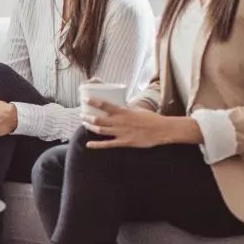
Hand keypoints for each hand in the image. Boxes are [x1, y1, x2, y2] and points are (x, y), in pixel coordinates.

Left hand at [82, 100, 200, 148]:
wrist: (161, 130)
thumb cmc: (151, 118)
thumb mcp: (137, 109)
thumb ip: (126, 108)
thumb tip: (119, 105)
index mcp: (123, 111)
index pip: (105, 104)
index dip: (93, 102)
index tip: (85, 99)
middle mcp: (119, 121)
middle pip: (98, 118)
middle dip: (88, 116)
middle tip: (82, 114)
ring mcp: (120, 132)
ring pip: (101, 129)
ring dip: (90, 127)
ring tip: (84, 124)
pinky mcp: (124, 142)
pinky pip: (108, 144)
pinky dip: (97, 145)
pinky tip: (89, 144)